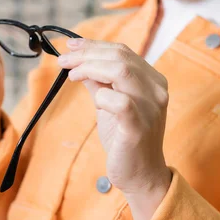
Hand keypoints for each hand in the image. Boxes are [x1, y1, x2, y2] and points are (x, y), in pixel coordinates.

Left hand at [57, 38, 171, 195]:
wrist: (141, 175)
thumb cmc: (125, 139)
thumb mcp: (110, 104)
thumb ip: (99, 82)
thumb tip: (78, 61)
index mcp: (152, 80)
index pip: (123, 51)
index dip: (94, 45)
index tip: (70, 46)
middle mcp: (156, 90)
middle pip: (120, 56)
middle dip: (87, 54)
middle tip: (63, 60)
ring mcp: (151, 107)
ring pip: (121, 71)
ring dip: (90, 67)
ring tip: (71, 74)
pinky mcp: (139, 127)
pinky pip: (121, 101)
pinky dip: (102, 95)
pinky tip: (94, 99)